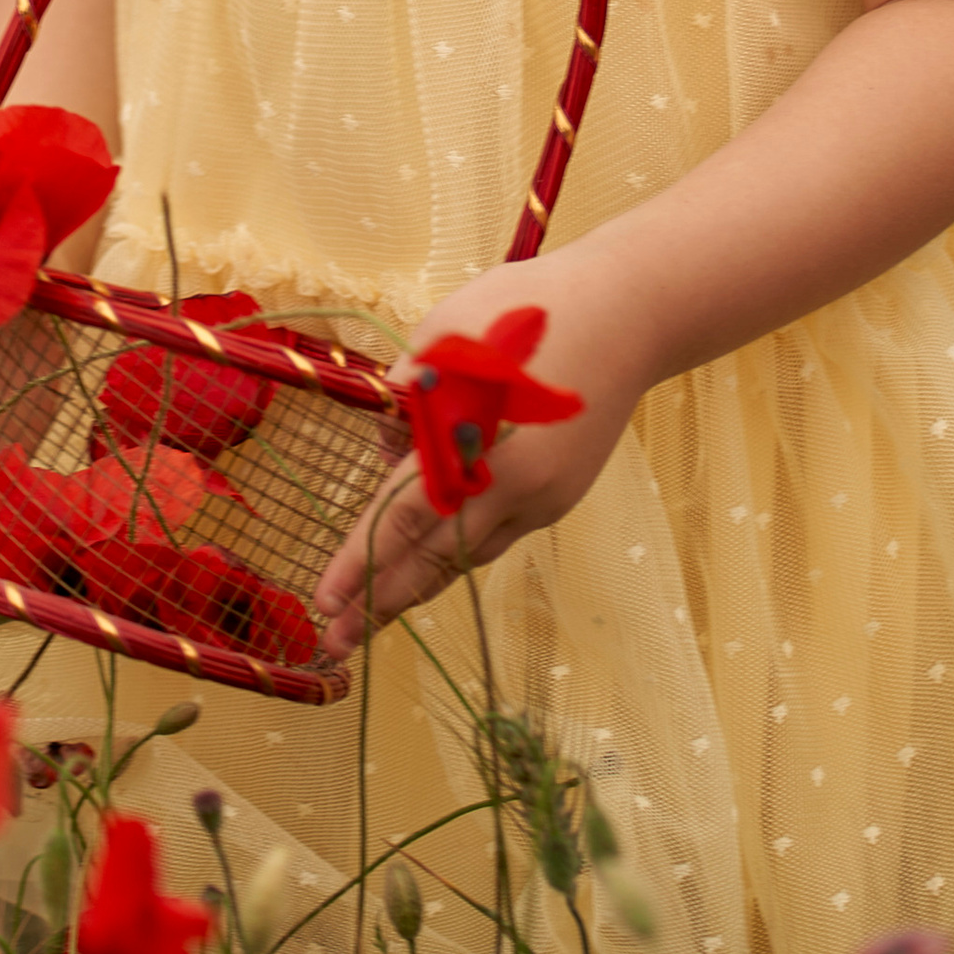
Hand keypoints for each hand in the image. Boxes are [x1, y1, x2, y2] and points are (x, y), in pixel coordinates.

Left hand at [309, 249, 652, 660]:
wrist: (630, 314)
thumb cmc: (531, 310)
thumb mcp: (448, 334)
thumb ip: (410, 396)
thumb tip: (392, 449)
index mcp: (477, 449)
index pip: (401, 519)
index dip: (359, 563)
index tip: (323, 602)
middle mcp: (511, 490)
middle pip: (433, 558)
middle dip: (380, 602)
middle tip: (336, 643)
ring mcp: (542, 498)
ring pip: (468, 553)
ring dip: (419, 585)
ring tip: (375, 616)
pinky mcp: (561, 493)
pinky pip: (497, 532)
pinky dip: (459, 547)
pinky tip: (431, 558)